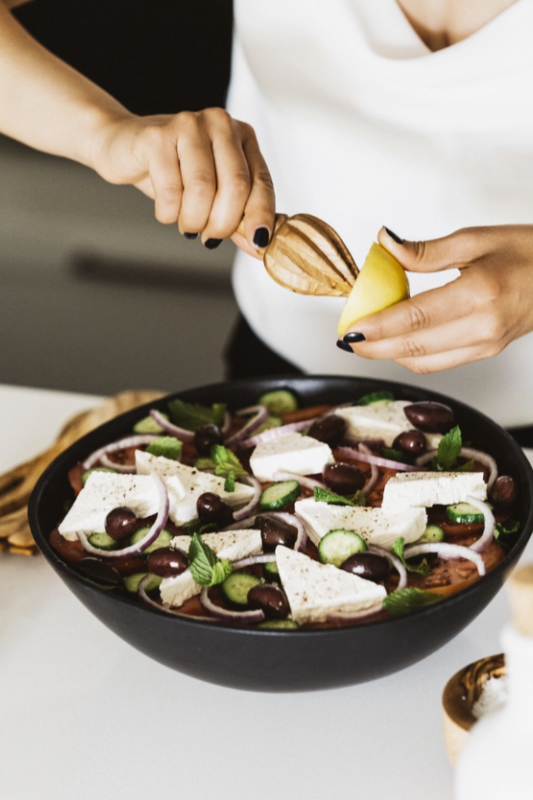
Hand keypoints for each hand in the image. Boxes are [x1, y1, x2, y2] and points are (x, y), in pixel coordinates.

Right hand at [91, 108, 273, 254]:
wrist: (121, 145)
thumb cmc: (172, 171)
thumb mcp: (211, 194)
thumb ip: (237, 216)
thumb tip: (259, 245)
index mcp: (241, 135)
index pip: (261, 181)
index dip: (261, 216)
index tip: (258, 242)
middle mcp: (219, 123)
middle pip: (236, 186)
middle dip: (223, 223)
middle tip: (210, 238)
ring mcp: (188, 125)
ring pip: (203, 189)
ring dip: (193, 220)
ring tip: (186, 225)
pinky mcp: (157, 137)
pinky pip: (171, 191)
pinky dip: (168, 213)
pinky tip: (165, 211)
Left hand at [341, 225, 532, 372]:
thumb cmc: (529, 252)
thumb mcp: (477, 240)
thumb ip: (426, 251)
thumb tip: (385, 245)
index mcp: (481, 294)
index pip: (416, 318)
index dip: (378, 327)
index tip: (350, 329)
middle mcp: (484, 326)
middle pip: (415, 347)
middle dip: (374, 347)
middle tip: (346, 340)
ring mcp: (487, 344)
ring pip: (425, 361)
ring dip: (390, 354)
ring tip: (365, 340)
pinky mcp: (487, 352)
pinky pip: (440, 363)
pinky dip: (412, 356)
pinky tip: (396, 342)